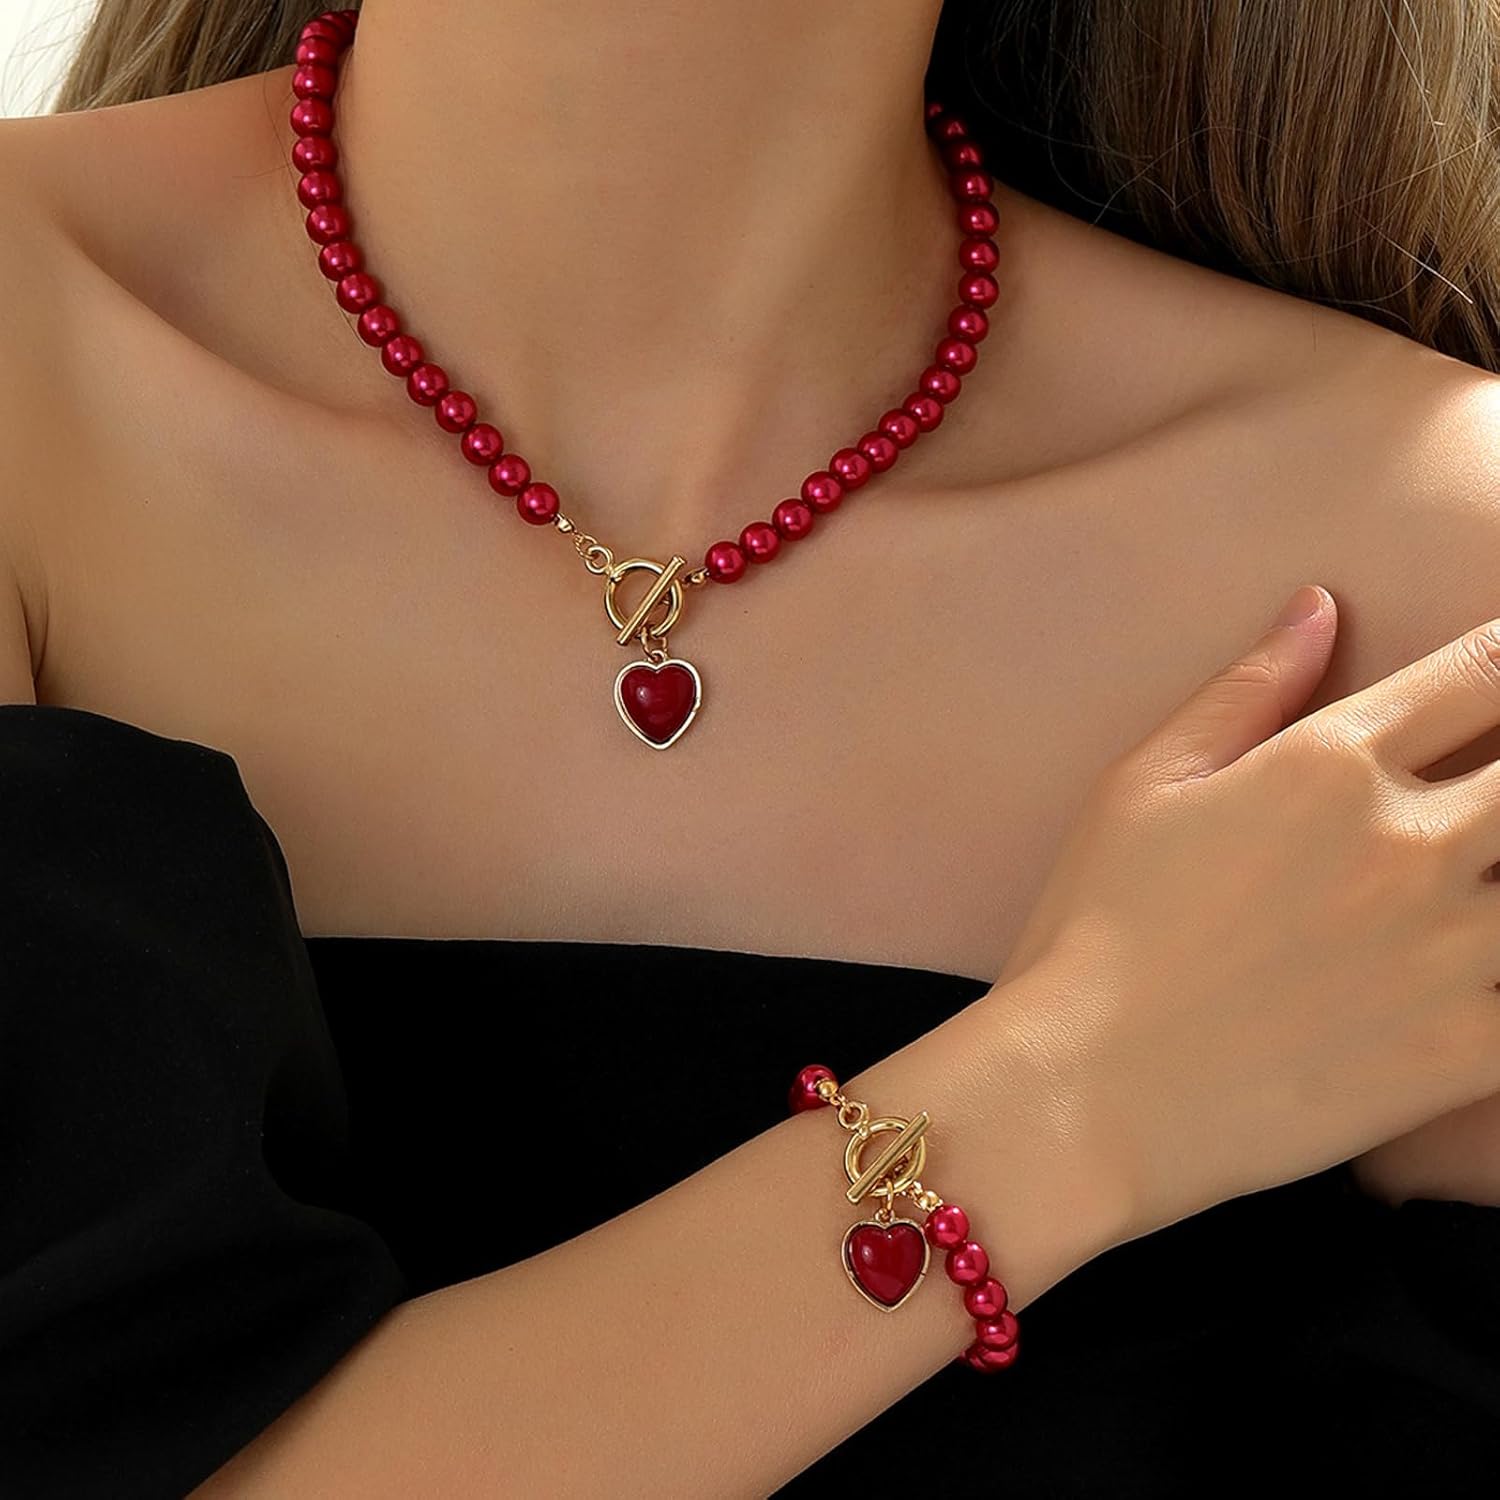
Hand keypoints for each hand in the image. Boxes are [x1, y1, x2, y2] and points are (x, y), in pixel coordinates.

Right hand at [989, 583, 1499, 1241]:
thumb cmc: (1094, 930)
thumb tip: (1318, 605)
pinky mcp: (1467, 1049)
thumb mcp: (1142, 786)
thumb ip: (1243, 689)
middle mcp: (1408, 842)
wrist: (1083, 1092)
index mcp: (1328, 764)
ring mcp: (1449, 948)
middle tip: (1492, 791)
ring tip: (1487, 872)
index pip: (1487, 669)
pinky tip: (1485, 967)